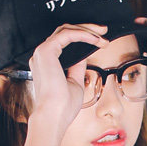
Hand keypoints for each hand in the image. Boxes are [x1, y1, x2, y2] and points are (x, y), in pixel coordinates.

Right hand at [27, 23, 106, 137]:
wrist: (54, 116)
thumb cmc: (63, 106)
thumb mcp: (75, 82)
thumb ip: (77, 66)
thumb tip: (85, 54)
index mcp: (46, 63)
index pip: (64, 41)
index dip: (83, 37)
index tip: (100, 40)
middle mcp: (42, 55)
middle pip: (64, 31)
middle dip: (86, 28)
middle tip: (104, 31)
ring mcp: (42, 52)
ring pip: (65, 29)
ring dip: (86, 30)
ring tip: (102, 35)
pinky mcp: (46, 51)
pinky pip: (67, 34)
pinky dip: (83, 34)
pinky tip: (96, 39)